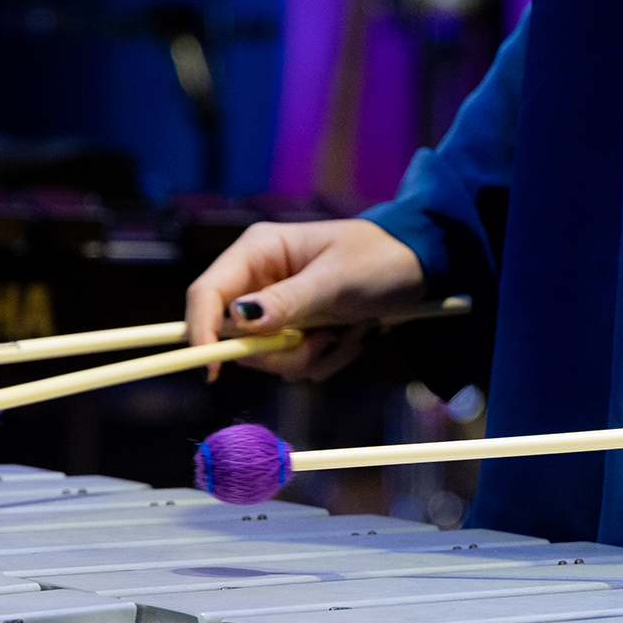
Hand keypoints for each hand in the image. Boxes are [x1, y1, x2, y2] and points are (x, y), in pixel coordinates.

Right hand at [184, 219, 426, 381]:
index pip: (207, 293)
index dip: (201, 332)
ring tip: (348, 331)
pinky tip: (353, 335)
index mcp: (259, 251)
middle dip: (280, 351)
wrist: (420, 269)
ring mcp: (279, 308)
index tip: (212, 371)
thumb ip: (287, 301)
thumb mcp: (335, 280)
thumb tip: (238, 319)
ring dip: (310, 356)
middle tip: (322, 340)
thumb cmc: (380, 258)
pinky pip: (295, 364)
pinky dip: (326, 359)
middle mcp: (261, 280)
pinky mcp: (299, 331)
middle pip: (235, 339)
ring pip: (267, 358)